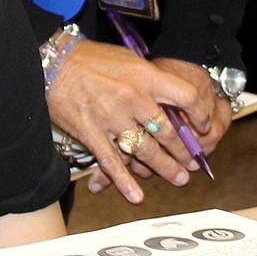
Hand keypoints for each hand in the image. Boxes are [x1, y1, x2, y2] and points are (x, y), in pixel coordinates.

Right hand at [80, 59, 230, 198]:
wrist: (53, 62)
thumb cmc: (91, 59)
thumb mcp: (128, 60)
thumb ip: (150, 80)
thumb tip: (172, 98)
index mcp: (145, 76)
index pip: (185, 96)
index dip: (200, 113)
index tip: (203, 125)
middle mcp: (132, 97)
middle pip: (167, 131)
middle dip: (184, 151)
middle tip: (193, 163)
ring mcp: (111, 117)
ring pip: (145, 150)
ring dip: (164, 167)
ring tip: (179, 178)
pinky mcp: (91, 133)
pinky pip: (111, 162)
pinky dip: (125, 182)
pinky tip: (137, 196)